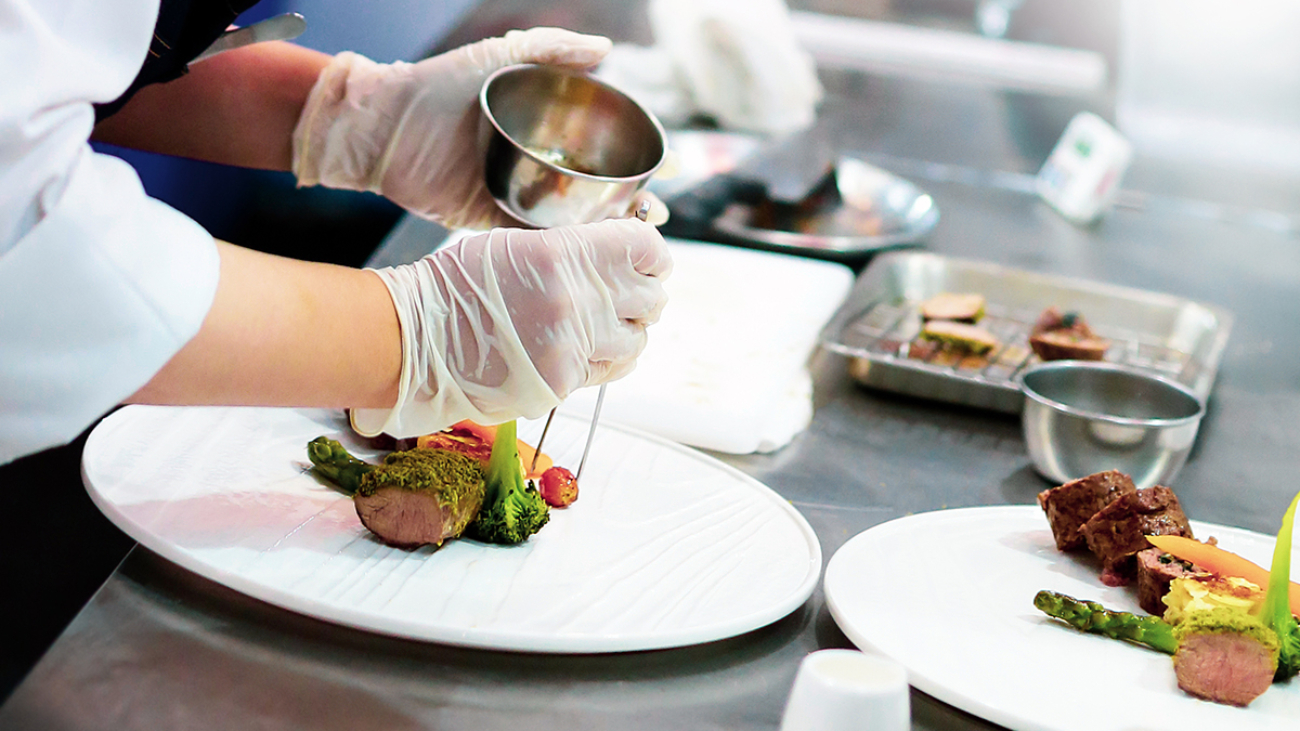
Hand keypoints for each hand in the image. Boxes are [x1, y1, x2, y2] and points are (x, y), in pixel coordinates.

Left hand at [291, 27, 628, 229]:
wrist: (381, 127)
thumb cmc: (436, 84)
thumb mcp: (497, 55)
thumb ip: (551, 47)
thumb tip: (607, 50)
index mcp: (544, 125)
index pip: (605, 142)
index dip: (640, 155)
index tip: (668, 165)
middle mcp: (536, 162)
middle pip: (599, 187)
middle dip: (633, 204)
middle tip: (655, 216)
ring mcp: (517, 194)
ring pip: (574, 220)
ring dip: (607, 233)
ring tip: (634, 241)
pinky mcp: (492, 222)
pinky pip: (535, 239)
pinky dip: (564, 251)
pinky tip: (590, 257)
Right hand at [349, 219, 671, 437]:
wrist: (412, 339)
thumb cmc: (454, 287)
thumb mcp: (514, 248)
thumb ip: (570, 252)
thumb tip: (612, 256)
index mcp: (565, 253)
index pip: (646, 248)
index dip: (652, 255)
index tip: (648, 261)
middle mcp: (577, 299)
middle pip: (652, 298)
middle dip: (644, 297)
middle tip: (629, 298)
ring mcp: (572, 347)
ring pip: (637, 341)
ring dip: (627, 334)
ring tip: (603, 330)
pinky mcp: (562, 384)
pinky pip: (607, 373)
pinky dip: (603, 363)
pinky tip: (583, 354)